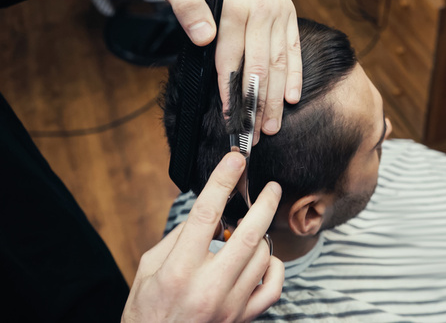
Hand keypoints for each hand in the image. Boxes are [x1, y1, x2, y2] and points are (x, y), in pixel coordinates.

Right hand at [122, 152, 284, 321]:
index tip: (236, 161)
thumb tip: (207, 213)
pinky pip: (273, 287)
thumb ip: (178, 238)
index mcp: (178, 271)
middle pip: (249, 235)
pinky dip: (274, 267)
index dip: (222, 181)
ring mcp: (229, 305)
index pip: (206, 214)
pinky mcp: (243, 318)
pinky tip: (263, 260)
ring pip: (263, 257)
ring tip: (252, 229)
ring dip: (262, 237)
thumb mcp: (148, 269)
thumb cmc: (147, 311)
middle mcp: (207, 288)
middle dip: (265, 204)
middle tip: (272, 188)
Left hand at [156, 0, 302, 142]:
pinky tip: (293, 98)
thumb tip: (204, 38)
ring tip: (271, 126)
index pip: (232, 60)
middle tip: (254, 136)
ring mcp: (279, 12)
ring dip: (276, 98)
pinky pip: (294, 49)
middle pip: (260, 68)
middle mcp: (262, 10)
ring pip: (280, 64)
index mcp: (234, 6)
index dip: (230, 93)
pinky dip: (295, 75)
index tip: (230, 120)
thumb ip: (186, 7)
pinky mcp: (288, 13)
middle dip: (257, 105)